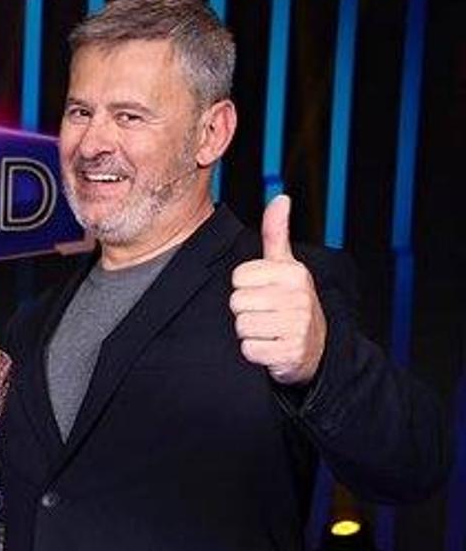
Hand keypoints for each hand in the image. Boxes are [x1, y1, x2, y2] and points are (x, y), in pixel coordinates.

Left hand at [229, 194, 326, 384]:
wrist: (314, 348)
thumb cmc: (291, 301)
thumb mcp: (286, 265)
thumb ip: (276, 233)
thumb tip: (280, 197)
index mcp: (294, 273)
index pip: (238, 277)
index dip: (244, 287)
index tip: (262, 292)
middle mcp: (299, 298)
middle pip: (236, 301)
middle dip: (244, 311)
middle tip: (265, 314)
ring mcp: (297, 326)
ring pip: (241, 326)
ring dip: (249, 333)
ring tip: (267, 330)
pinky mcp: (290, 354)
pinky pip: (249, 350)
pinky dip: (254, 352)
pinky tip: (270, 347)